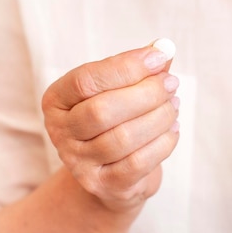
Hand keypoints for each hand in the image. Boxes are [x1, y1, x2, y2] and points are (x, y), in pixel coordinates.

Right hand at [41, 41, 179, 212]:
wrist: (112, 174)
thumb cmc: (118, 120)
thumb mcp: (122, 90)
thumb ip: (142, 68)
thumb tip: (165, 47)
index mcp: (57, 100)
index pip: (86, 80)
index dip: (126, 67)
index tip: (159, 58)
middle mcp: (60, 132)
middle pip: (103, 111)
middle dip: (147, 94)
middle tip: (172, 84)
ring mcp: (79, 163)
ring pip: (124, 138)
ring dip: (159, 117)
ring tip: (174, 106)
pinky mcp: (104, 185)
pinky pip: (139, 163)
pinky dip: (163, 142)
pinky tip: (173, 129)